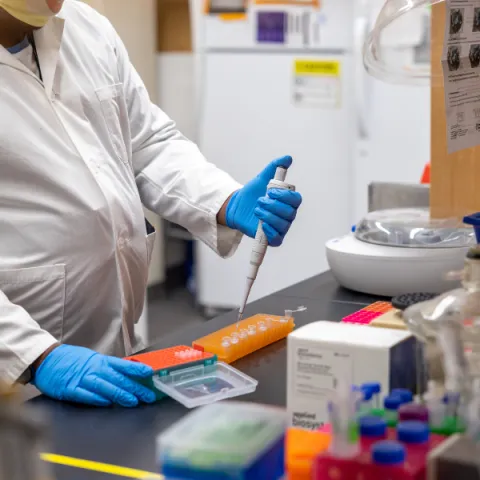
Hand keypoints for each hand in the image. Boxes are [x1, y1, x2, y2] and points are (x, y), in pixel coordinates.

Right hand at [33, 344, 155, 406]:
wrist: (47, 359)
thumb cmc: (72, 360)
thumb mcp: (93, 360)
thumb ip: (108, 368)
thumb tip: (128, 374)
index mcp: (101, 361)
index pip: (123, 364)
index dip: (137, 369)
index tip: (150, 373)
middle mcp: (94, 369)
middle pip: (117, 378)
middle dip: (135, 387)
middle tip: (148, 395)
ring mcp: (81, 379)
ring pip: (104, 386)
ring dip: (119, 394)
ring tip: (133, 401)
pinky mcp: (69, 389)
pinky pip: (84, 394)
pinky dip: (96, 398)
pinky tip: (106, 403)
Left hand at [225, 156, 301, 245]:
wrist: (237, 206)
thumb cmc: (253, 193)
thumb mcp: (262, 177)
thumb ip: (275, 167)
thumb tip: (287, 158)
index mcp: (288, 201)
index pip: (296, 200)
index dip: (284, 196)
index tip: (270, 191)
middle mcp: (287, 215)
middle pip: (289, 213)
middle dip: (273, 206)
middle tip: (260, 200)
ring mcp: (281, 227)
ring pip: (282, 224)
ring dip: (267, 216)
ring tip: (257, 210)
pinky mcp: (272, 238)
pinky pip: (277, 238)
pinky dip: (269, 231)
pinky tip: (261, 224)